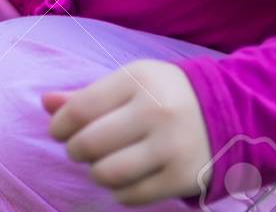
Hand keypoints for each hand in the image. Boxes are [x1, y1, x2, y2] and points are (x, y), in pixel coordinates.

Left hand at [43, 59, 210, 205]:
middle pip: (90, 144)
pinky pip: (132, 195)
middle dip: (74, 150)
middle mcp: (156, 112)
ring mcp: (172, 147)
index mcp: (138, 81)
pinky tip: (124, 179)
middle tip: (78, 149)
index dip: (60, 125)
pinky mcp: (184, 177)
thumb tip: (46, 103)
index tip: (59, 131)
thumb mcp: (129, 83)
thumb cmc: (163, 95)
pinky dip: (119, 191)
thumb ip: (86, 95)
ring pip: (108, 173)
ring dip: (95, 172)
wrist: (229, 113)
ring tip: (101, 164)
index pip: (81, 109)